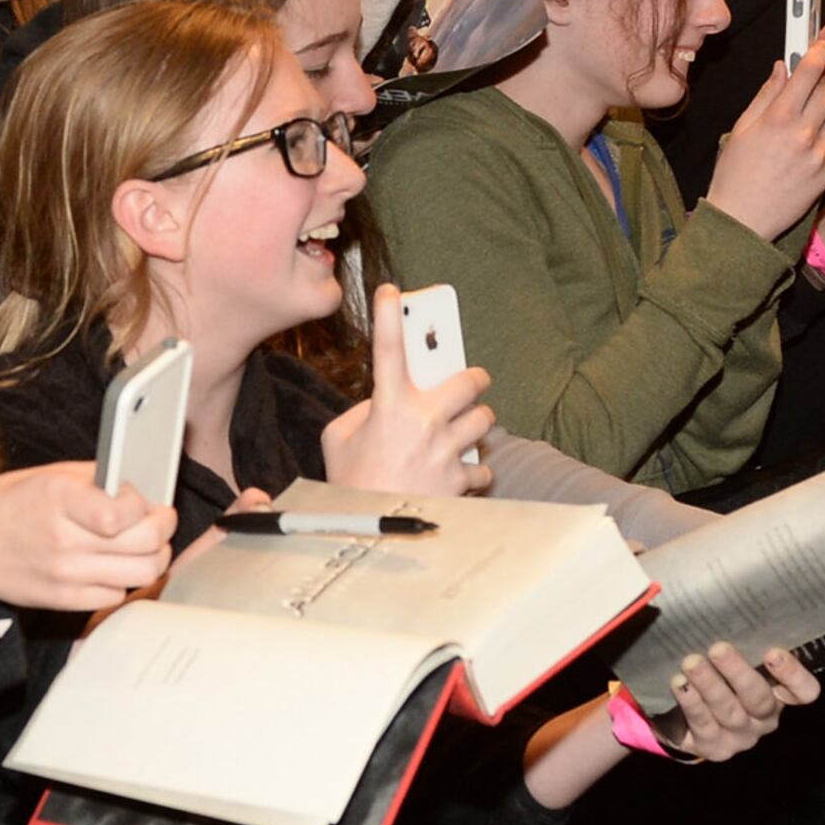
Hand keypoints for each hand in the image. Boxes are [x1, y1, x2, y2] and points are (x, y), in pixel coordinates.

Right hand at [0, 462, 174, 612]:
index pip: (125, 511)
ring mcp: (66, 575)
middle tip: (161, 520)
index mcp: (58, 499)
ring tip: (146, 544)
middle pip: (146, 544)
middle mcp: (64, 539)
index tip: (144, 498)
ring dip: (154, 557)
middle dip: (165, 528)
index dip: (146, 503)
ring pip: (142, 574)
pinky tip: (116, 565)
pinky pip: (117, 596)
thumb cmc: (4, 507)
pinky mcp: (64, 600)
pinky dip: (125, 580)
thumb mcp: (44, 476)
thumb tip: (138, 482)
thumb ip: (93, 477)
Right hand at [317, 286, 494, 496]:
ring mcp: (446, 451)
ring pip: (485, 421)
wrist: (368, 533)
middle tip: (470, 384)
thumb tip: (385, 402)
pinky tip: (460, 476)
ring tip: (464, 433)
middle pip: (469, 381)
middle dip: (474, 380)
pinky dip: (475, 472)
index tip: (391, 291)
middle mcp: (423, 423)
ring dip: (477, 424)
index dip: (388, 316)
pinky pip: (483, 467)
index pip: (387, 350)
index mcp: (388, 407)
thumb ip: (361, 412)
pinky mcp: (460, 480)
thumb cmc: (349, 486)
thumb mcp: (339, 441)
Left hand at [656, 642, 817, 762]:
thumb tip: (722, 595)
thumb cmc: (720, 676)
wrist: (690, 718)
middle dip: (738, 673)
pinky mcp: (715, 747)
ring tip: (691, 662)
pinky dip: (691, 703)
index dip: (793, 675)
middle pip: (759, 699)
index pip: (804, 691)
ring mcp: (741, 736)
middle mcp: (765, 718)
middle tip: (718, 648)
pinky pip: (704, 725)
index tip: (772, 652)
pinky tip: (680, 684)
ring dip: (710, 685)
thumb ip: (741, 639)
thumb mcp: (736, 659)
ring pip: (729, 712)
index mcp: (780, 694)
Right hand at [706, 27, 824, 241]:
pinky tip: (824, 121)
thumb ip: (766, 95)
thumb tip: (782, 68)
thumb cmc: (734, 175)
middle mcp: (802, 134)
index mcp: (776, 118)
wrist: (742, 222)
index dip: (821, 45)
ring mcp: (818, 154)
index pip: (808, 72)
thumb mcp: (741, 129)